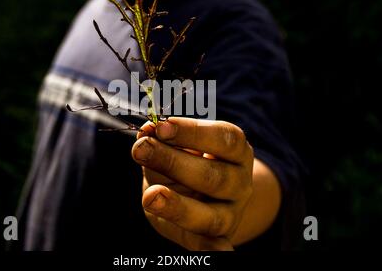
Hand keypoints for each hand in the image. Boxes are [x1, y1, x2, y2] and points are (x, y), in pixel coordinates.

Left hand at [131, 117, 254, 250]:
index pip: (223, 138)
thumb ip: (162, 139)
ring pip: (210, 215)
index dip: (192, 131)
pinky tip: (214, 255)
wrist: (202, 194)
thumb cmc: (186, 163)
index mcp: (236, 151)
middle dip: (173, 162)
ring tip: (151, 195)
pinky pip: (213, 247)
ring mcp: (230, 213)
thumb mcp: (176, 146)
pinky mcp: (215, 237)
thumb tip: (146, 131)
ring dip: (178, 206)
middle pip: (214, 176)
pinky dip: (214, 253)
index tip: (160, 126)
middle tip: (141, 149)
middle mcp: (240, 182)